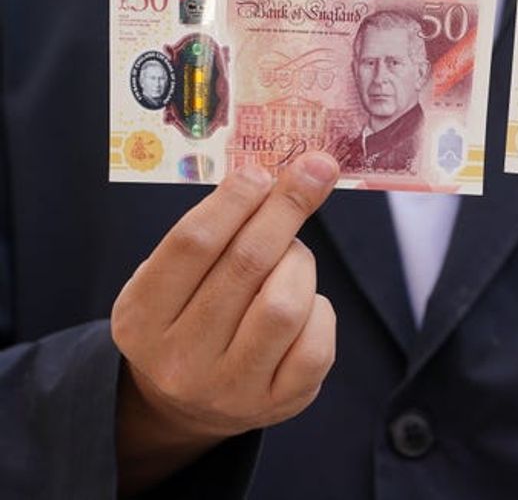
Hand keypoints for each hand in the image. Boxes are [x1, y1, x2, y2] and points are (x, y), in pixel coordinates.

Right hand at [110, 152, 339, 492]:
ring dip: (299, 263)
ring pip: (285, 304)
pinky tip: (305, 304)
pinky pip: (316, 342)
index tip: (263, 170)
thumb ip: (214, 233)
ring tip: (293, 256)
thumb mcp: (174, 278)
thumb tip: (280, 176)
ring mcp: (231, 388)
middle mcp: (180, 358)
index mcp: (142, 317)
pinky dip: (319, 309)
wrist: (190, 402)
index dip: (234, 199)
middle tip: (315, 169)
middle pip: (246, 266)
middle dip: (286, 209)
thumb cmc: (188, 315)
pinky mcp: (279, 403)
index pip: (192, 243)